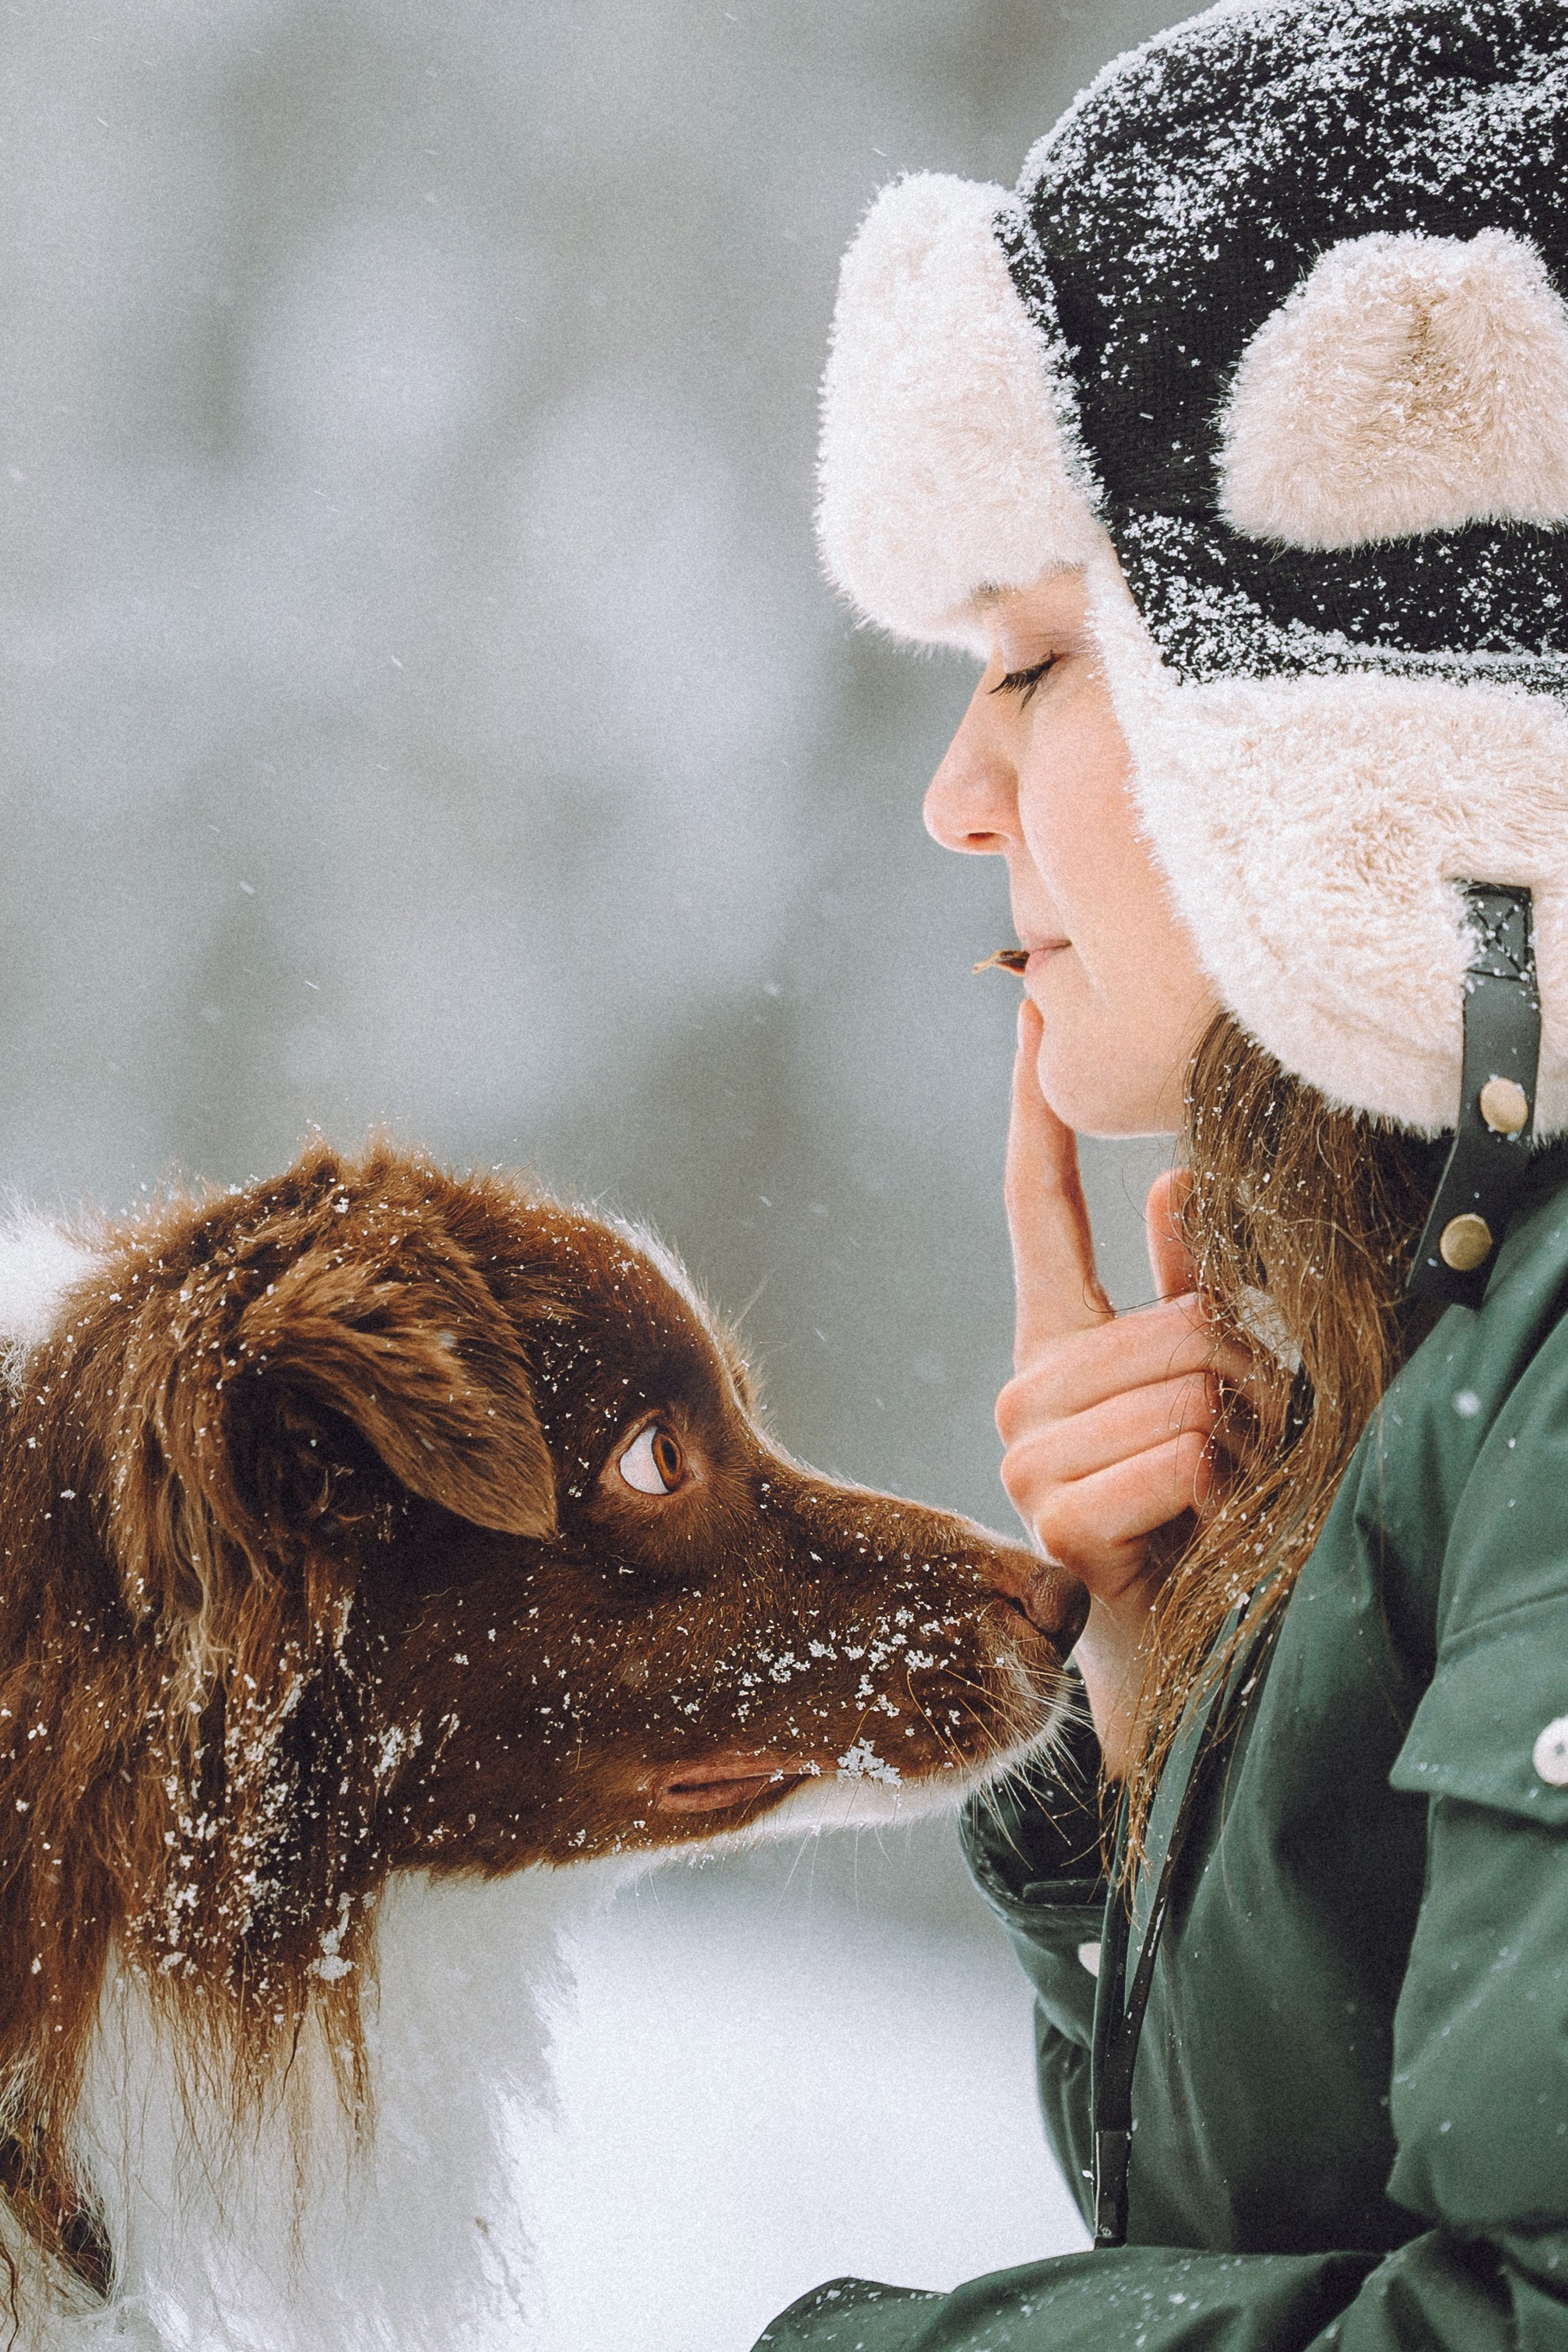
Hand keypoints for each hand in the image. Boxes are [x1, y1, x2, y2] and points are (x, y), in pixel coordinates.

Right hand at [996, 1001, 1254, 1775]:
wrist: (1183, 1651)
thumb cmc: (1205, 1511)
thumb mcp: (1210, 1386)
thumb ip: (1184, 1293)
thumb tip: (1169, 1183)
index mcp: (1057, 1342)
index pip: (1033, 1205)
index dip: (1030, 1111)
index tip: (1027, 1013)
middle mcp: (1023, 1392)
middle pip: (1162, 1321)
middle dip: (1234, 1379)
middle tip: (1242, 1443)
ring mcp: (1027, 1460)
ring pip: (1172, 1390)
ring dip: (1232, 1442)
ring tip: (1221, 1490)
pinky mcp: (1054, 1523)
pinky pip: (1164, 1460)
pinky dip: (1209, 1490)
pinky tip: (1197, 1524)